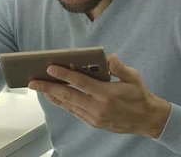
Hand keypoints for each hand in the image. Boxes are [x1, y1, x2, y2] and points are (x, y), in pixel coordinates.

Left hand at [28, 54, 170, 138]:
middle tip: (33, 81)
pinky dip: (62, 104)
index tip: (50, 67)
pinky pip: (74, 112)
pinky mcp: (94, 122)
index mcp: (107, 94)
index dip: (64, 74)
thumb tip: (108, 58)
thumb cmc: (140, 95)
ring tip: (39, 88)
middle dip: (48, 87)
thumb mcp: (134, 78)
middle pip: (68, 95)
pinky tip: (54, 97)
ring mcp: (95, 116)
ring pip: (68, 105)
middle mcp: (98, 107)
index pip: (80, 82)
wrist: (147, 120)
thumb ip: (120, 67)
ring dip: (52, 96)